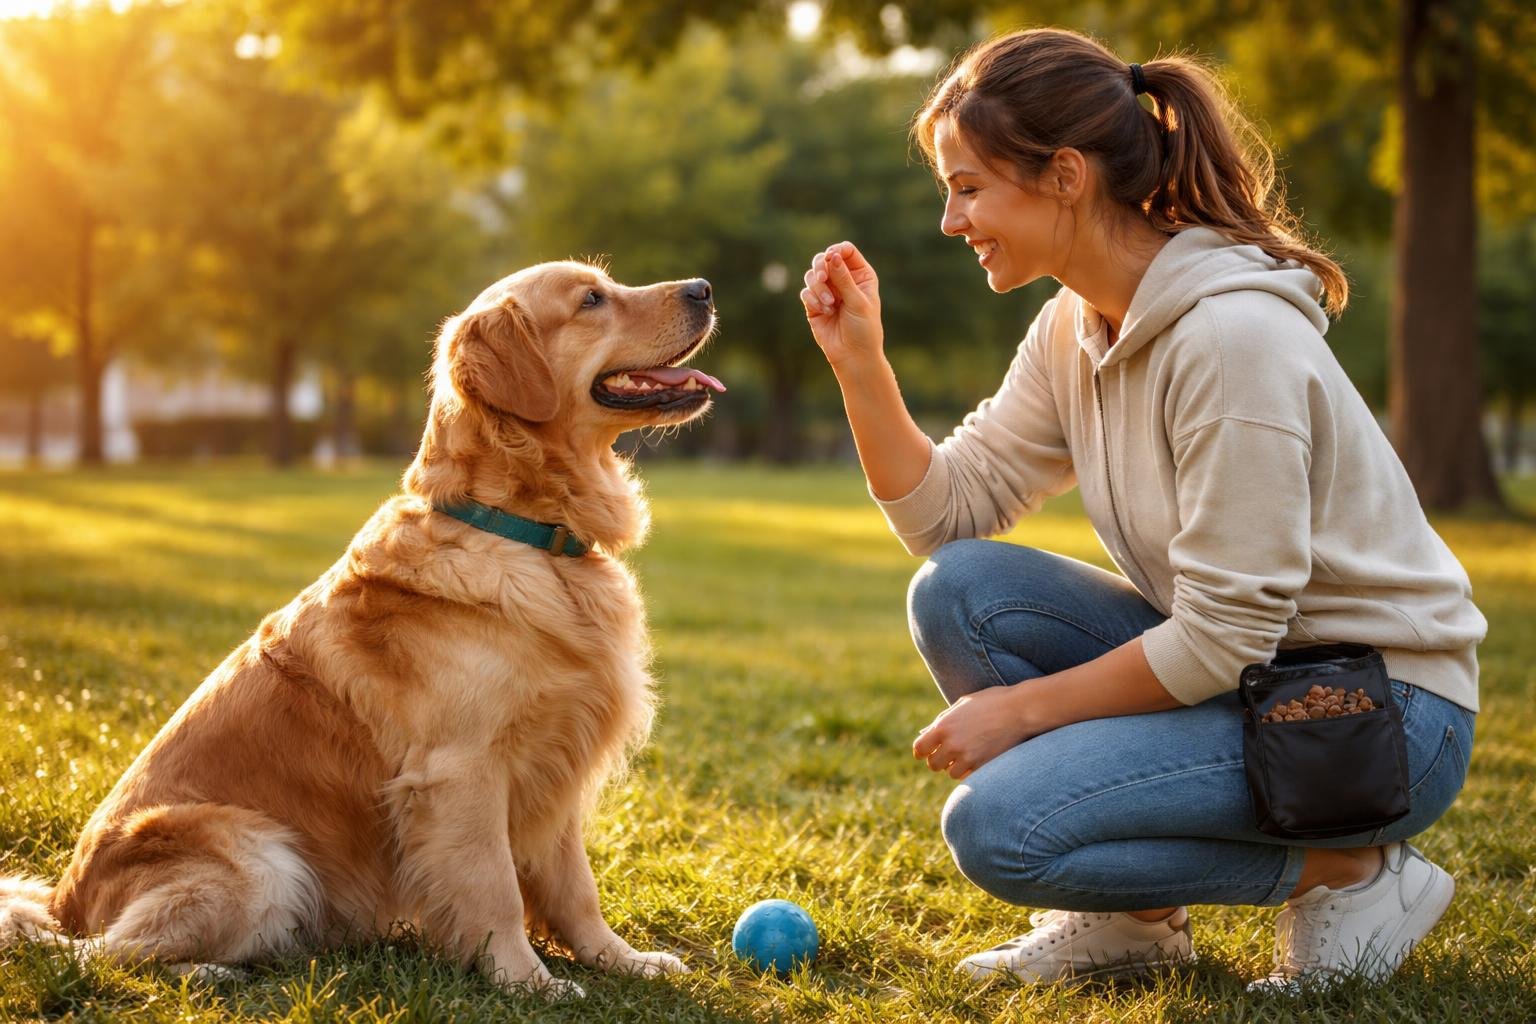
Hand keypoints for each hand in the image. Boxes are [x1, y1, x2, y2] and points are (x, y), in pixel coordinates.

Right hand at [800, 241, 882, 370]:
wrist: (853, 356)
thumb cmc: (863, 329)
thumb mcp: (857, 301)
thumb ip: (843, 278)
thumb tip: (832, 255)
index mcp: (860, 275)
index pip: (846, 251)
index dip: (836, 250)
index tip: (830, 256)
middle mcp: (843, 280)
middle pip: (824, 259)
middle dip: (821, 267)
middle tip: (822, 278)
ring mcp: (827, 292)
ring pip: (812, 275)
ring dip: (818, 288)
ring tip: (829, 305)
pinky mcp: (814, 304)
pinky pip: (806, 292)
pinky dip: (813, 299)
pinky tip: (824, 312)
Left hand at [912, 685, 1035, 778]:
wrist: (1020, 710)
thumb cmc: (991, 702)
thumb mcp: (962, 705)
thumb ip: (943, 720)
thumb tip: (925, 734)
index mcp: (943, 726)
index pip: (920, 748)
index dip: (922, 751)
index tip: (927, 752)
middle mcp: (952, 744)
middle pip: (933, 764)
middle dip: (939, 760)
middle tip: (948, 754)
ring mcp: (968, 757)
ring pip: (951, 773)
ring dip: (955, 766)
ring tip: (966, 755)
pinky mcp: (983, 766)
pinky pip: (968, 776)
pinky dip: (970, 770)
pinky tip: (977, 758)